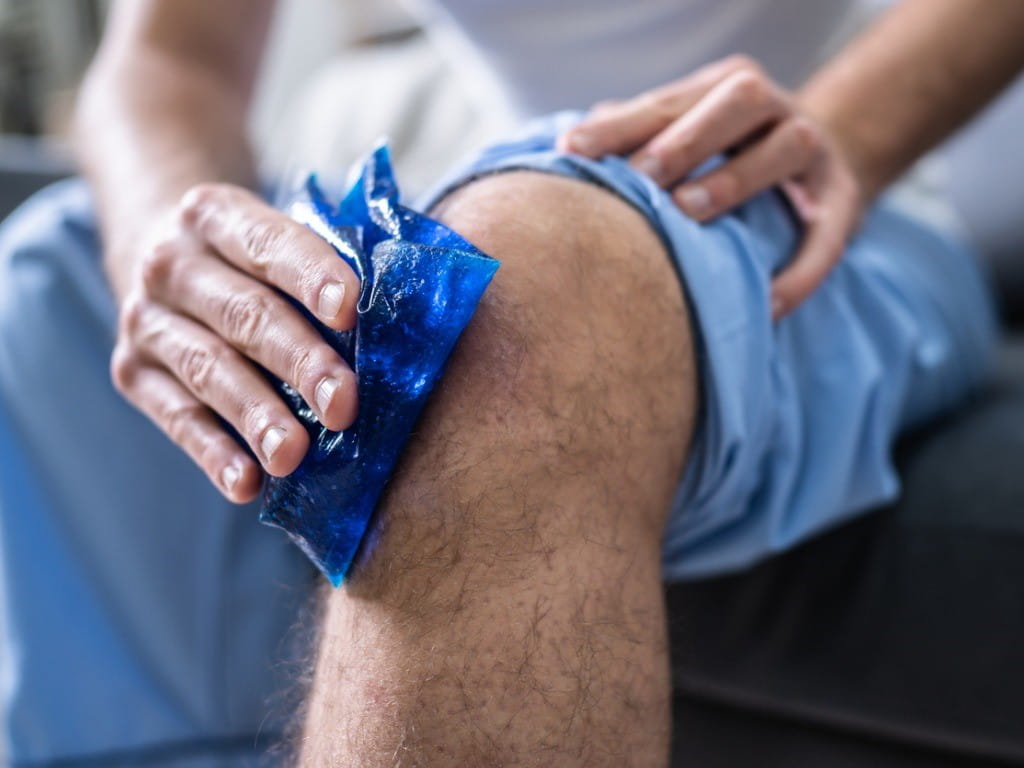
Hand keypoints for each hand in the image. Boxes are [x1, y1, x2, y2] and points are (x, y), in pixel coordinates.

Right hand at [111, 183, 359, 502]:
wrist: (166, 263)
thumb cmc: (256, 260)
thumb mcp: (280, 239)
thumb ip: (331, 267)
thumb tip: (410, 319)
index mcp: (215, 214)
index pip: (268, 244)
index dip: (311, 276)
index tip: (351, 311)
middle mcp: (172, 263)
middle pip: (244, 315)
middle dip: (299, 362)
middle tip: (344, 404)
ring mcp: (147, 320)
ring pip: (208, 371)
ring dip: (256, 415)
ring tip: (293, 455)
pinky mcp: (133, 373)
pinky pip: (176, 418)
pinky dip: (212, 452)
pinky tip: (246, 484)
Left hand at [558, 55, 863, 317]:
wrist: (817, 170)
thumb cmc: (725, 156)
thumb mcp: (684, 137)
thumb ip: (636, 139)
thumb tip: (570, 150)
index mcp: (724, 88)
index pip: (669, 99)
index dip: (622, 124)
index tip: (574, 151)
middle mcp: (775, 109)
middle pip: (738, 101)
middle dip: (687, 137)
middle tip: (642, 176)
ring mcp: (817, 153)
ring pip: (788, 145)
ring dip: (736, 177)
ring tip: (688, 211)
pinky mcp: (844, 204)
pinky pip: (828, 236)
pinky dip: (800, 271)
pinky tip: (766, 304)